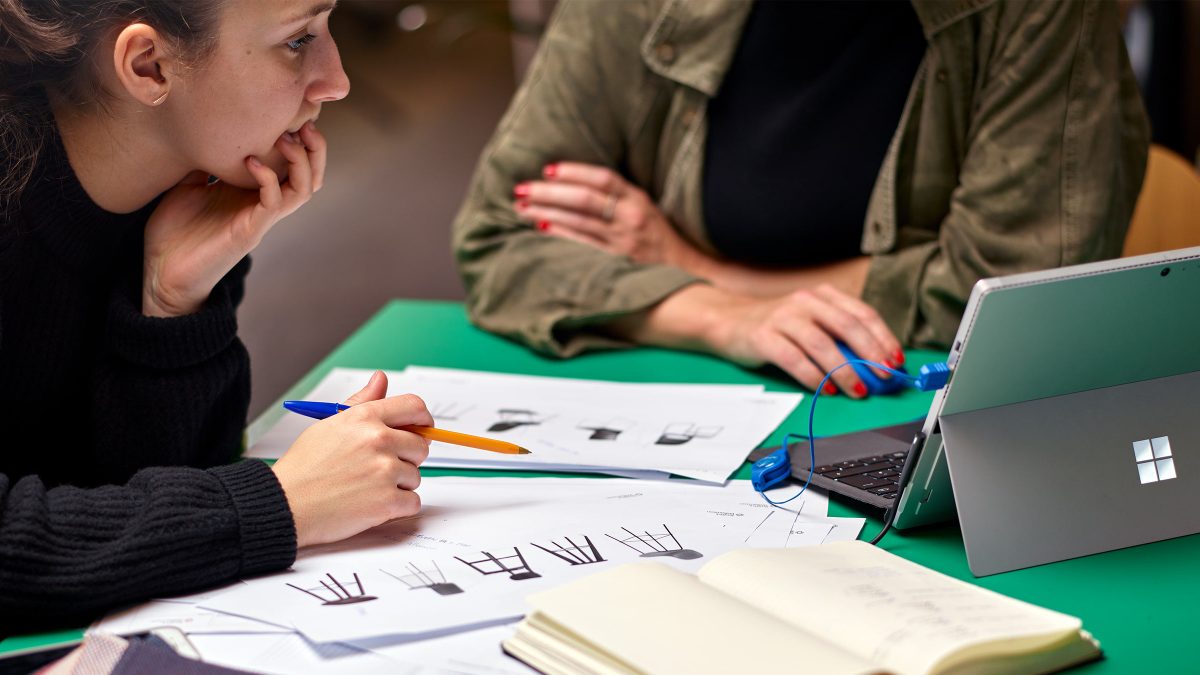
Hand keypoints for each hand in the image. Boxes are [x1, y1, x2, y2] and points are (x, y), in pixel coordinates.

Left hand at [141, 122, 327, 316]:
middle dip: (316, 148)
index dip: (301, 138)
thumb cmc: (174, 232)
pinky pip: (274, 202)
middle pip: (311, 176)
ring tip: (288, 138)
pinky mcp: (251, 231)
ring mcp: (262, 218)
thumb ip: (205, 161)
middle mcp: (266, 204)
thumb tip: (205, 130)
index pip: (293, 164)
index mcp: (254, 191)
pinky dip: (269, 178)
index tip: (292, 111)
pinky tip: (251, 161)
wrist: (162, 272)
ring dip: (302, 161)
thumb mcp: (188, 184)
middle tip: (307, 122)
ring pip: (304, 189)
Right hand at [271, 371, 432, 547]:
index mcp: (365, 417)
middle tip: (382, 467)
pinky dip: (398, 507)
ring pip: (416, 476)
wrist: (284, 505)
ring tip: (367, 488)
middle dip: (407, 457)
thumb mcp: (329, 425)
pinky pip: (413, 502)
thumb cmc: (303, 468)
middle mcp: (378, 439)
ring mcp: (384, 471)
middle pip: (421, 445)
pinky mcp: (387, 501)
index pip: (414, 406)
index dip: (423, 419)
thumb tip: (381, 379)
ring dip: (399, 485)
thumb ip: (361, 403)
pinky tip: (372, 504)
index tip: (422, 429)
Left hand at [513, 162, 700, 267]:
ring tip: (521, 207)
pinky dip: (561, 234)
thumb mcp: (643, 206)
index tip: (547, 170)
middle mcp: (631, 216)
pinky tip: (541, 226)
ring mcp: (623, 240)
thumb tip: (573, 182)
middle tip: (521, 189)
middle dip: (549, 193)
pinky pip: (583, 244)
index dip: (573, 172)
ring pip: (578, 221)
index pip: (602, 178)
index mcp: (637, 198)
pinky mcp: (617, 260)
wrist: (685, 268)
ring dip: (546, 212)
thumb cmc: (657, 234)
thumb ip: (616, 194)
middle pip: (584, 199)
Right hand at [698, 285, 902, 397]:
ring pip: (821, 344)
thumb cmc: (777, 327)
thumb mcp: (810, 321)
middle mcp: (804, 301)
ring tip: (857, 391)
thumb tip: (875, 364)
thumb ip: (837, 335)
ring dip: (843, 371)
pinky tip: (825, 390)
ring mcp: (782, 317)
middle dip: (870, 354)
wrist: (728, 322)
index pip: (861, 313)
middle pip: (845, 326)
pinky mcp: (763, 337)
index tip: (896, 360)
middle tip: (884, 377)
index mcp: (822, 295)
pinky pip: (793, 359)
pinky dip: (812, 377)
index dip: (882, 337)